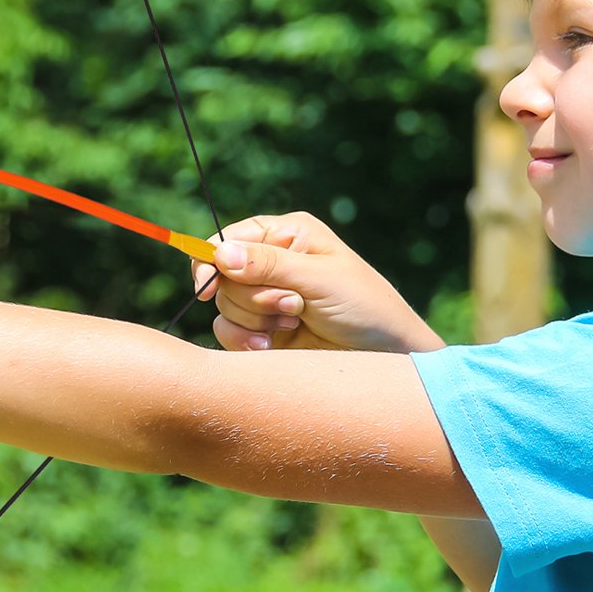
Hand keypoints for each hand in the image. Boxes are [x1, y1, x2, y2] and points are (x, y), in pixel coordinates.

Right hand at [194, 212, 442, 355]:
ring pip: (224, 305)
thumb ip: (269, 265)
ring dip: (256, 318)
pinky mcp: (261, 331)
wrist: (385, 356)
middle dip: (254, 295)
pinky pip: (227, 332)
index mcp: (288, 235)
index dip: (212, 259)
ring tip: (294, 322)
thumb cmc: (364, 306)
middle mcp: (271, 263)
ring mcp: (265, 298)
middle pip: (223, 275)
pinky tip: (271, 347)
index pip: (230, 237)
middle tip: (293, 306)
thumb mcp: (320, 279)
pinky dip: (244, 340)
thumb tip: (220, 253)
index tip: (208, 283)